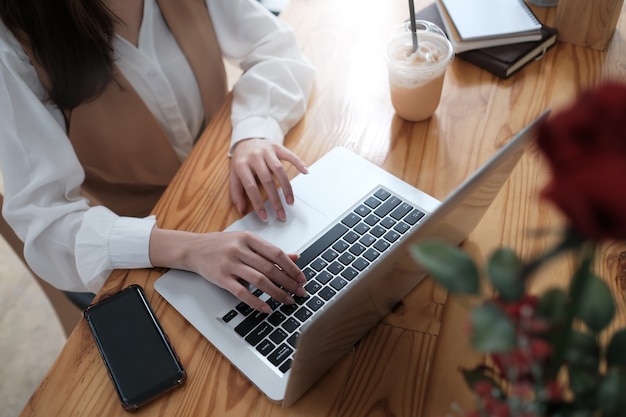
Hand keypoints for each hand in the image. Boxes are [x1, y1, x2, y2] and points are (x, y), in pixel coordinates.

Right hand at [150, 228, 306, 312]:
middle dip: (288, 283)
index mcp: (249, 238)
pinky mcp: (221, 278)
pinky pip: (242, 292)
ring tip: (287, 300)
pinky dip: (256, 302)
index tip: (302, 278)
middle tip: (299, 292)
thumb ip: (269, 249)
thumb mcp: (246, 241)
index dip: (291, 267)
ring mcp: (230, 264)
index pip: (276, 253)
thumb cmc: (222, 244)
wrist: (193, 249)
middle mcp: (240, 249)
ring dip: (276, 293)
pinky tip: (266, 308)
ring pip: (259, 280)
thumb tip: (294, 257)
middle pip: (270, 268)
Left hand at [230, 138, 307, 220]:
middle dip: (275, 200)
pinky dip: (298, 163)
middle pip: (267, 180)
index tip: (264, 216)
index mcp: (241, 165)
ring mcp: (266, 151)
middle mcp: (254, 157)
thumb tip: (241, 210)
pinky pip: (289, 155)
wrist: (246, 139)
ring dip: (286, 187)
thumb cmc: (241, 161)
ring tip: (290, 201)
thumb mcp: (234, 175)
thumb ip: (236, 192)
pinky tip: (305, 172)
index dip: (258, 203)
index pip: (250, 187)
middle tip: (281, 214)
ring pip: (279, 170)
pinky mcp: (277, 147)